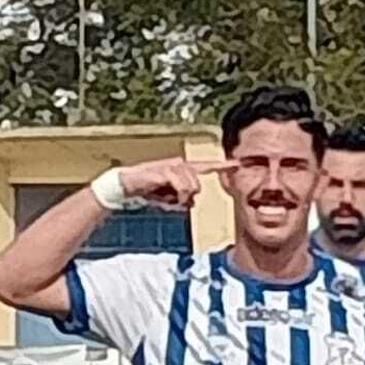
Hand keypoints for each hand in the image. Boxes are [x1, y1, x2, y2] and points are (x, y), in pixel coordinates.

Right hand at [119, 157, 235, 210]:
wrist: (126, 186)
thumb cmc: (148, 191)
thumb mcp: (169, 199)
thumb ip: (183, 199)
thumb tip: (192, 201)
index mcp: (183, 169)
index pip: (207, 166)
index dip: (222, 165)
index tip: (238, 164)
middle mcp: (180, 163)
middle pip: (197, 184)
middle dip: (187, 197)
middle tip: (171, 201)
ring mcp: (172, 165)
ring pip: (191, 185)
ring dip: (180, 197)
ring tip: (165, 198)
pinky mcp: (164, 170)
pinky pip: (181, 185)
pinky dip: (176, 195)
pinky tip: (166, 196)